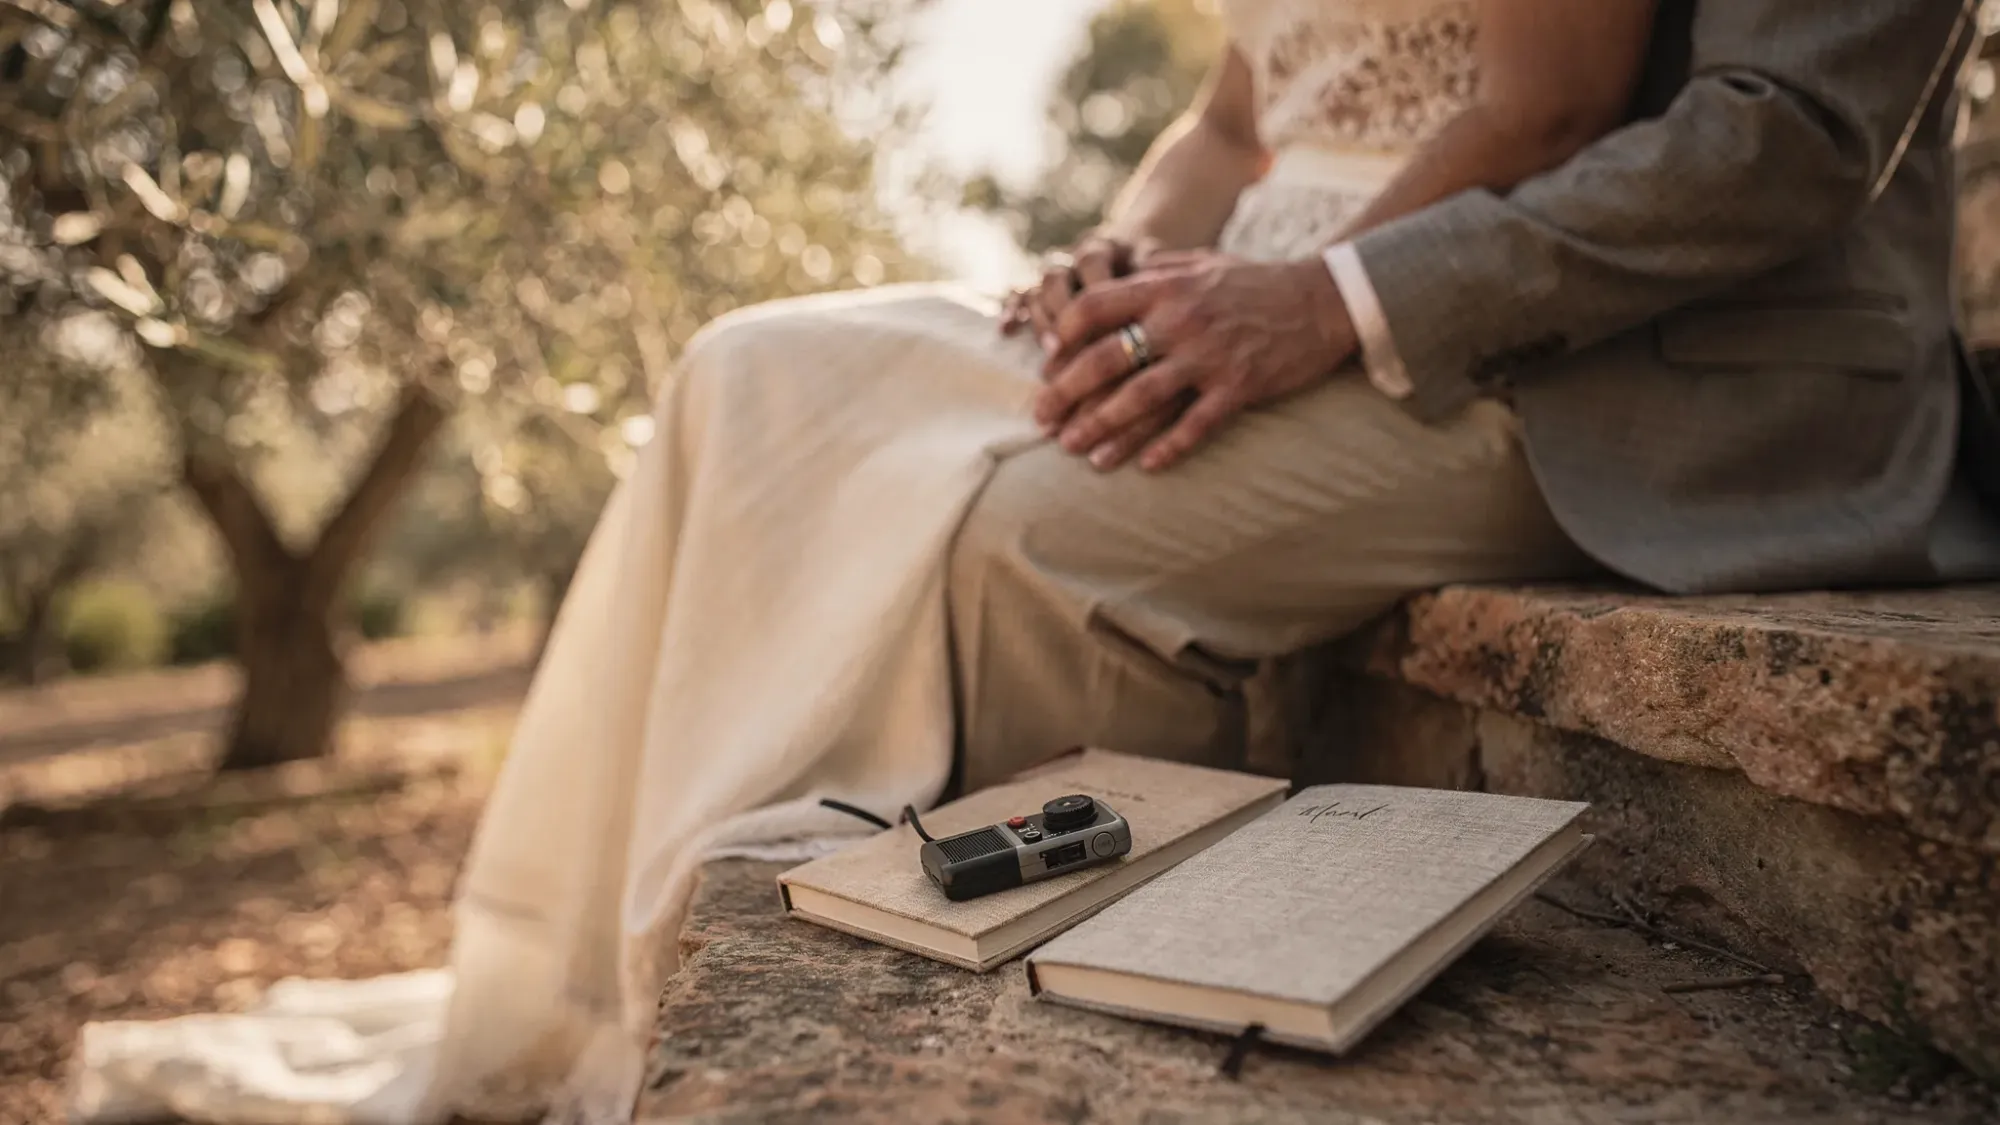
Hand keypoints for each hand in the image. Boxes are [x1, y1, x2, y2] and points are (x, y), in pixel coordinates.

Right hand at [1000, 231, 1160, 354]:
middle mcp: (1073, 257)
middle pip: (1056, 275)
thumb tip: (1156, 303)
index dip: (1095, 290)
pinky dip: (1010, 311)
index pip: (1092, 262)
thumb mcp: (1162, 271)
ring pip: (1036, 288)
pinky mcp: (1040, 289)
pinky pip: (1017, 295)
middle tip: (1072, 341)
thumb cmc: (1157, 272)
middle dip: (1061, 310)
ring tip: (1052, 350)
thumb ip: (1156, 281)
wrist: (1141, 253)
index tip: (1104, 320)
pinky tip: (1006, 332)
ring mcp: (1055, 272)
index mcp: (1104, 245)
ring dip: (1042, 319)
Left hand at [1032, 250, 1357, 471]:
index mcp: (1166, 286)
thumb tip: (1110, 277)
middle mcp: (1182, 318)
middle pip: (1106, 357)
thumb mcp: (1200, 264)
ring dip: (1103, 427)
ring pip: (1142, 396)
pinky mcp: (1241, 385)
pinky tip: (1146, 467)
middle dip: (1066, 393)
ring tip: (1074, 450)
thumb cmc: (1255, 282)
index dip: (1062, 335)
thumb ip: (1154, 272)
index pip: (1094, 306)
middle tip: (1041, 419)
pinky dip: (1170, 447)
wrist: (1324, 299)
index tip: (1047, 363)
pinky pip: (1196, 423)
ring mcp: (1211, 354)